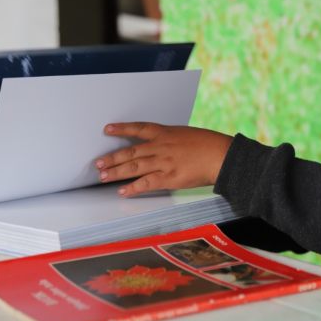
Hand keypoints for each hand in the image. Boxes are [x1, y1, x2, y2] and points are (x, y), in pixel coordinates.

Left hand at [94, 123, 232, 197]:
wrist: (222, 155)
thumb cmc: (209, 144)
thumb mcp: (187, 135)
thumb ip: (171, 140)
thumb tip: (160, 145)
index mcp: (166, 133)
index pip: (139, 129)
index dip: (122, 129)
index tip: (108, 129)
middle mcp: (161, 146)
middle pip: (130, 152)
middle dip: (112, 157)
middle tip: (98, 163)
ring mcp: (163, 162)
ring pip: (134, 167)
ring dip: (116, 172)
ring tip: (103, 176)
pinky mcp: (169, 178)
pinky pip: (146, 183)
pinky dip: (132, 188)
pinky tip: (123, 191)